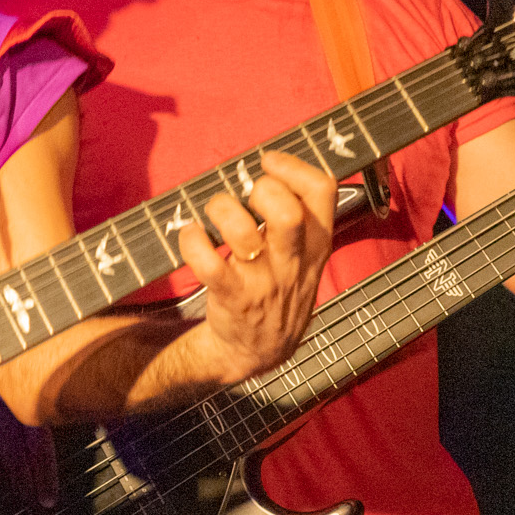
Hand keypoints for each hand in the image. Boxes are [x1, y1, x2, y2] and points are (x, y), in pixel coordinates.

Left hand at [175, 149, 337, 383]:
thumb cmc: (278, 289)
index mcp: (316, 244)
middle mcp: (293, 262)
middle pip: (288, 213)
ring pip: (243, 233)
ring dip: (221, 211)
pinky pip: (208, 263)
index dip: (293, 167)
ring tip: (214, 216)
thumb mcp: (307, 257)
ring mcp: (263, 283)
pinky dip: (192, 240)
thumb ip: (301, 216)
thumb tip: (271, 165)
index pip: (323, 191)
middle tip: (248, 198)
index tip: (269, 163)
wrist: (259, 352)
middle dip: (261, 191)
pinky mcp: (232, 298)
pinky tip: (191, 235)